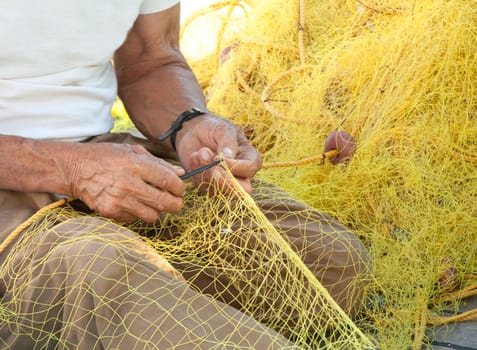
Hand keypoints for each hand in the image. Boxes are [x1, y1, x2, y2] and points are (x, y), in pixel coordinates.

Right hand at [67, 143, 185, 222]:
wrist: (75, 168)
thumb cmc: (106, 157)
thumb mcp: (132, 151)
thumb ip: (158, 162)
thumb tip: (180, 173)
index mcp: (136, 165)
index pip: (169, 181)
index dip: (180, 188)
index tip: (180, 189)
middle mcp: (129, 184)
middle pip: (165, 203)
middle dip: (175, 204)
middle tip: (175, 202)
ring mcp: (119, 200)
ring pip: (152, 216)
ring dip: (157, 211)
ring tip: (153, 202)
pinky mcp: (110, 212)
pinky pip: (135, 219)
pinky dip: (138, 213)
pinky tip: (133, 203)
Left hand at [174, 114, 261, 194]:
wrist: (195, 131)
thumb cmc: (214, 128)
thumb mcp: (223, 129)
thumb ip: (228, 142)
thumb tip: (228, 156)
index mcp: (250, 159)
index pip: (250, 169)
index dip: (234, 166)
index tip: (217, 157)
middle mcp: (241, 175)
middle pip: (239, 190)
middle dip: (221, 179)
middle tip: (209, 163)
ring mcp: (224, 182)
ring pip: (218, 189)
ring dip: (205, 170)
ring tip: (200, 151)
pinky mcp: (208, 185)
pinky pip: (202, 186)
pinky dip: (196, 171)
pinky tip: (194, 156)